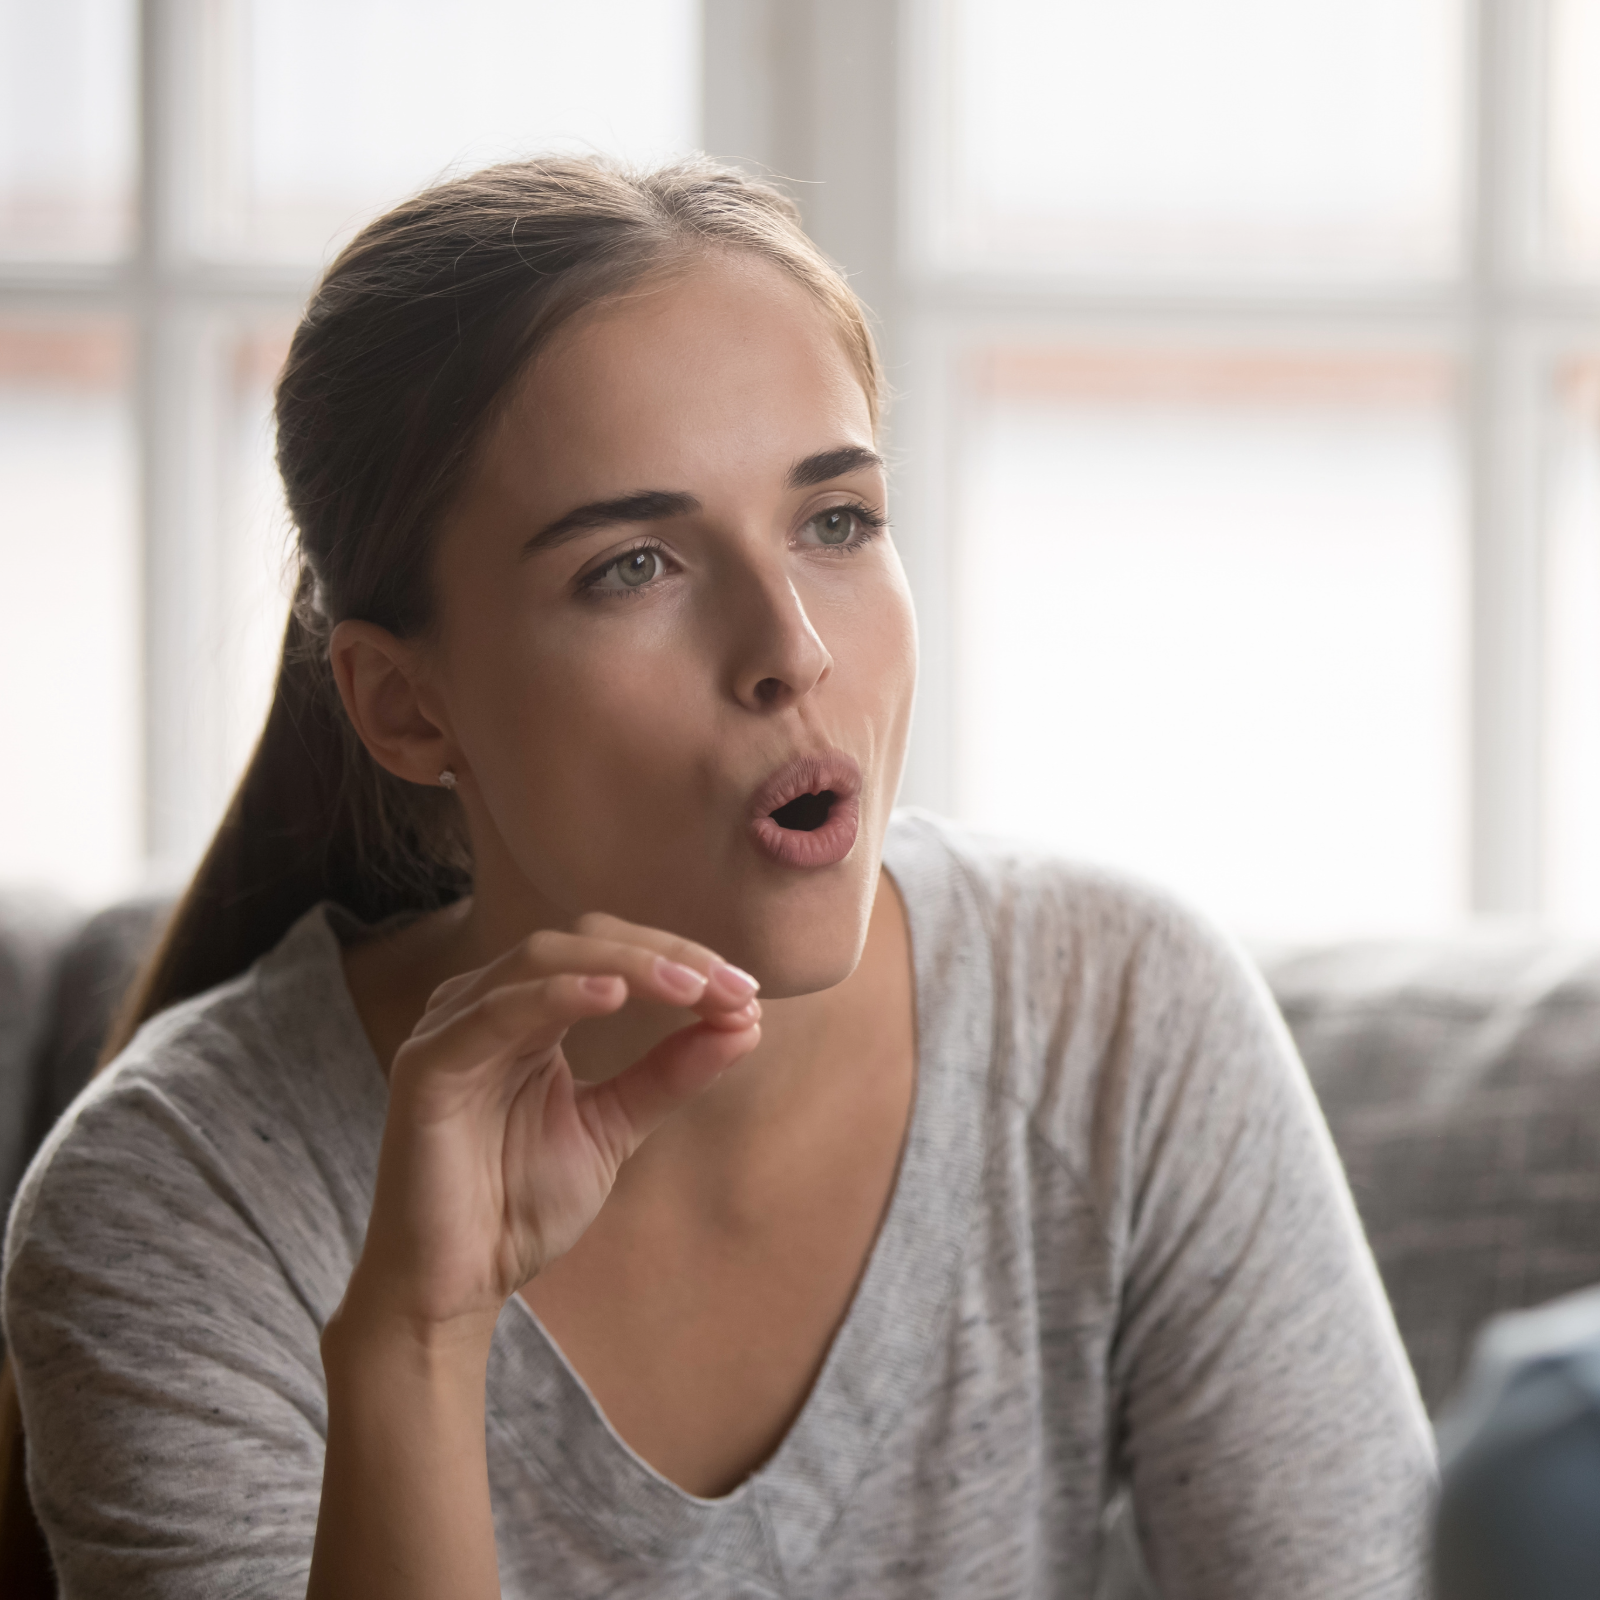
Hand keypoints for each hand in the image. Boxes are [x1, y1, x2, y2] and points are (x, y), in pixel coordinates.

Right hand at [338, 912, 761, 1345]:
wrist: (456, 1287)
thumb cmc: (518, 1207)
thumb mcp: (613, 1128)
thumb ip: (668, 1074)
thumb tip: (745, 1022)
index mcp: (528, 1012)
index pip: (609, 954)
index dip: (679, 962)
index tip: (746, 993)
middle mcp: (487, 1005)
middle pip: (583, 941)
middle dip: (665, 958)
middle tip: (731, 988)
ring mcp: (452, 1029)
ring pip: (544, 959)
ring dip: (628, 966)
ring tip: (692, 988)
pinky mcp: (427, 1066)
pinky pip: (495, 1013)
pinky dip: (558, 994)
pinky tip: (613, 996)